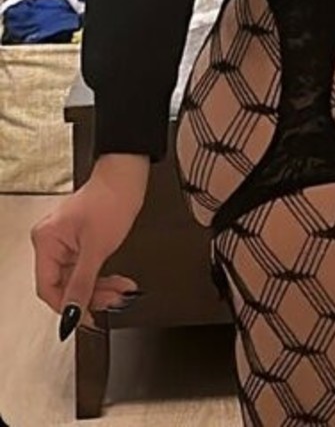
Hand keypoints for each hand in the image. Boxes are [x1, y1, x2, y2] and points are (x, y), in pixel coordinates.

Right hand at [31, 165, 145, 336]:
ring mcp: (64, 242)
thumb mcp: (97, 248)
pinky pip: (85, 268)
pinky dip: (102, 277)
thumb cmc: (111, 198)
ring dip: (101, 287)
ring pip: (78, 279)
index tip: (86, 318)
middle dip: (92, 295)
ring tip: (121, 292)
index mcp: (46, 241)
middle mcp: (50, 242)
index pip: (48, 288)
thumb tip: (71, 314)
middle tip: (113, 301)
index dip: (67, 307)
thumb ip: (82, 284)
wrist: (128, 176)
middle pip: (65, 285)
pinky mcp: (77, 241)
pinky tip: (118, 283)